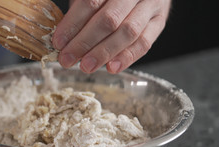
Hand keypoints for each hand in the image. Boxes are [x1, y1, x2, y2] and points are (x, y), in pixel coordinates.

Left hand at [52, 0, 170, 73]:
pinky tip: (111, 67)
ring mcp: (151, 5)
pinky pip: (145, 42)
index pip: (90, 2)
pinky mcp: (160, 21)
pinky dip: (127, 57)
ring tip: (86, 66)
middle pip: (109, 20)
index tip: (58, 42)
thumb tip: (61, 37)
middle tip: (67, 59)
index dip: (72, 24)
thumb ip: (78, 9)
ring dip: (104, 53)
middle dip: (84, 43)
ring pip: (128, 32)